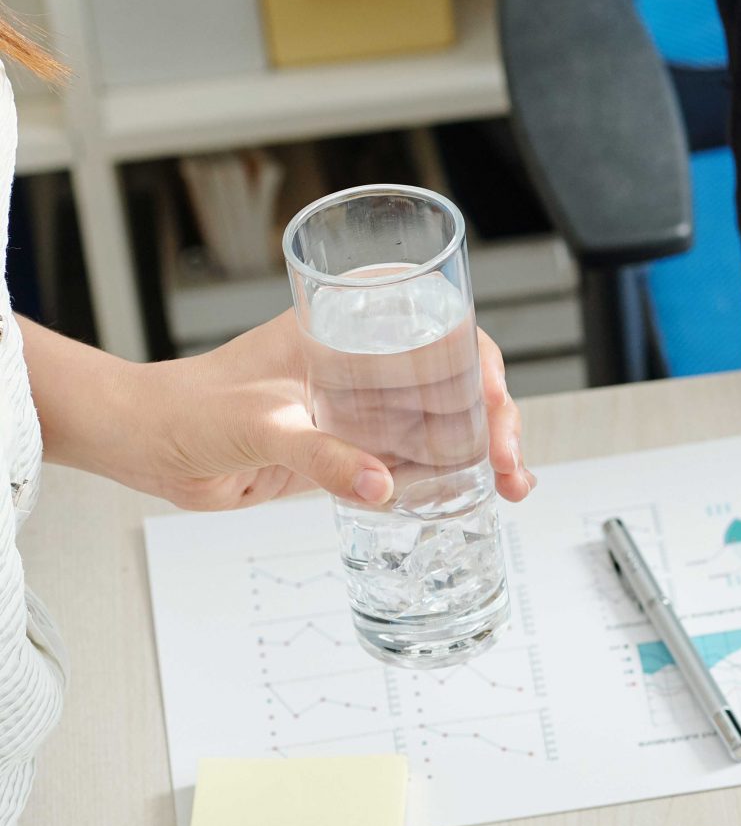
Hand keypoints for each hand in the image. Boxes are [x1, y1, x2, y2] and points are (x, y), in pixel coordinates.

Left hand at [32, 311, 533, 510]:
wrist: (146, 446)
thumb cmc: (183, 409)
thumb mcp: (256, 426)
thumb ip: (319, 456)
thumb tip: (381, 487)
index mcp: (343, 331)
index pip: (436, 326)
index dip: (478, 361)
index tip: (492, 401)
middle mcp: (362, 365)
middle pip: (456, 380)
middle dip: (496, 419)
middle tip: (509, 463)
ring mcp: (361, 408)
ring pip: (446, 423)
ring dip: (485, 453)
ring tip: (510, 488)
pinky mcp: (352, 450)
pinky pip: (418, 462)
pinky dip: (453, 479)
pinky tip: (477, 499)